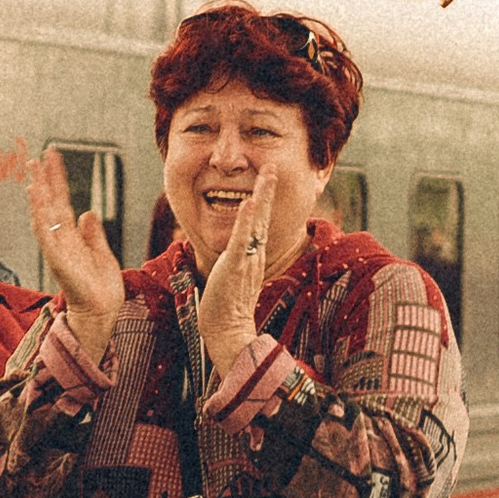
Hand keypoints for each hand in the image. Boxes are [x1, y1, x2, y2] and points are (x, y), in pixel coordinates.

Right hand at [28, 149, 124, 367]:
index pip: (62, 201)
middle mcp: (61, 239)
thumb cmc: (101, 287)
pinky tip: (35, 197)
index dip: (58, 179)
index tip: (53, 158)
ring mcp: (57, 248)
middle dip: (44, 179)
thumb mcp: (101, 253)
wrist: (102, 311)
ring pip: (44, 214)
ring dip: (38, 192)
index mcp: (72, 236)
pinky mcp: (57, 258)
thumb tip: (87, 211)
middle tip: (36, 156)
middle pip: (50, 203)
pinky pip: (45, 233)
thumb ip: (93, 233)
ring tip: (34, 171)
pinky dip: (39, 215)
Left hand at [197, 159, 279, 381]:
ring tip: (267, 173)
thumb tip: (238, 257)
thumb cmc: (226, 309)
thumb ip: (238, 264)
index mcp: (254, 255)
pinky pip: (242, 240)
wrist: (227, 331)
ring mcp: (247, 259)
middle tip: (272, 166)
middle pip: (264, 216)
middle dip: (268, 190)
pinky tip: (249, 203)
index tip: (267, 179)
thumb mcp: (234, 279)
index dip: (264, 200)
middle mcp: (254, 254)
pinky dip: (246, 221)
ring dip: (262, 196)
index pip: (260, 222)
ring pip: (256, 222)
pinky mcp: (236, 266)